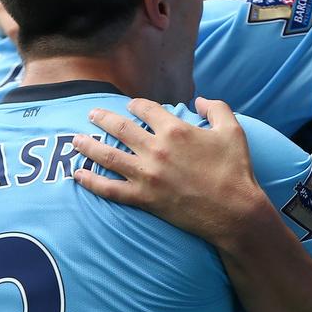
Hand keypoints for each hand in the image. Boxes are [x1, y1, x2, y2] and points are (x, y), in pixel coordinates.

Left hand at [72, 97, 264, 246]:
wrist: (234, 211)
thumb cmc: (235, 171)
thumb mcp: (233, 131)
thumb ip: (217, 108)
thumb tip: (200, 100)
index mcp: (175, 129)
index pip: (146, 109)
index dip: (136, 104)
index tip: (131, 105)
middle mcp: (156, 149)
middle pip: (120, 127)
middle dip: (103, 118)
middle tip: (92, 114)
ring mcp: (147, 175)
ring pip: (108, 155)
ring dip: (88, 145)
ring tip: (75, 139)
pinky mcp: (144, 198)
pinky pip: (110, 189)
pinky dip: (92, 182)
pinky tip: (78, 176)